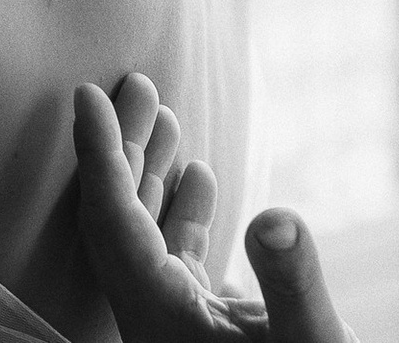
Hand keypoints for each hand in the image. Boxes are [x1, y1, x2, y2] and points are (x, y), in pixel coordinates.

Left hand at [73, 83, 357, 342]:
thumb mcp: (313, 342)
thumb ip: (292, 281)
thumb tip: (277, 216)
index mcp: (157, 315)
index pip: (111, 220)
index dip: (98, 154)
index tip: (85, 95)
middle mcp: (154, 315)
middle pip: (118, 216)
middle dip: (125, 147)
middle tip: (135, 82)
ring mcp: (177, 321)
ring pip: (145, 232)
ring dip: (153, 170)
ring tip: (162, 109)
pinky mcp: (205, 328)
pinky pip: (176, 256)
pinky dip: (183, 209)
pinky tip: (203, 174)